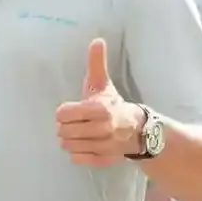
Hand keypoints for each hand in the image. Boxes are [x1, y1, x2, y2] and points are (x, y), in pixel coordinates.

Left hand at [54, 39, 143, 167]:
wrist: (138, 130)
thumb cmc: (113, 105)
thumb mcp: (103, 84)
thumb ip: (96, 64)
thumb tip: (96, 40)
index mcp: (101, 109)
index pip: (64, 114)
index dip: (63, 112)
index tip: (69, 111)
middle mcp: (104, 129)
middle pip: (63, 131)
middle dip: (65, 127)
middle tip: (73, 123)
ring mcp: (105, 147)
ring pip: (68, 146)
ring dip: (69, 140)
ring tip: (78, 133)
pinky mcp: (104, 160)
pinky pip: (78, 159)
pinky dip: (77, 153)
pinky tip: (85, 144)